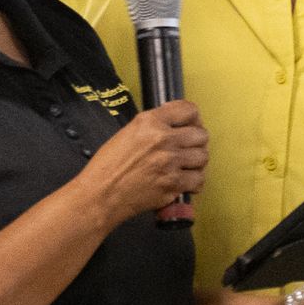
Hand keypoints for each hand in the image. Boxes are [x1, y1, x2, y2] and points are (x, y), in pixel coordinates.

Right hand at [79, 99, 208, 224]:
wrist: (101, 194)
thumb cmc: (108, 167)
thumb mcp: (128, 132)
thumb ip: (154, 126)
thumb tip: (175, 126)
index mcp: (150, 122)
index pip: (189, 110)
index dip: (194, 119)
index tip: (192, 125)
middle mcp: (162, 139)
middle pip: (201, 135)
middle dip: (196, 143)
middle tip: (189, 149)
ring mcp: (169, 161)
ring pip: (203, 157)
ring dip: (196, 163)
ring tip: (186, 166)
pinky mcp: (173, 183)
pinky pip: (198, 180)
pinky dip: (194, 183)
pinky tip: (184, 182)